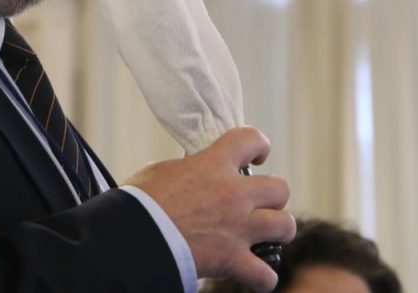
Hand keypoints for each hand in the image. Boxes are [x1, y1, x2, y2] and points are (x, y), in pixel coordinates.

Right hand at [124, 127, 294, 292]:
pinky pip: (266, 274)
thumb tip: (193, 168)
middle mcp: (232, 194)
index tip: (256, 156)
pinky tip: (254, 275)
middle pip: (280, 187)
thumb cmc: (137, 202)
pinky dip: (262, 277)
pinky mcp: (232, 260)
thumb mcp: (161, 172)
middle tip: (259, 204)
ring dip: (277, 231)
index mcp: (212, 165)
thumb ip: (186, 169)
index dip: (259, 146)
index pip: (251, 139)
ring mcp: (237, 228)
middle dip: (273, 196)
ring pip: (285, 225)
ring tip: (264, 236)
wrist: (132, 237)